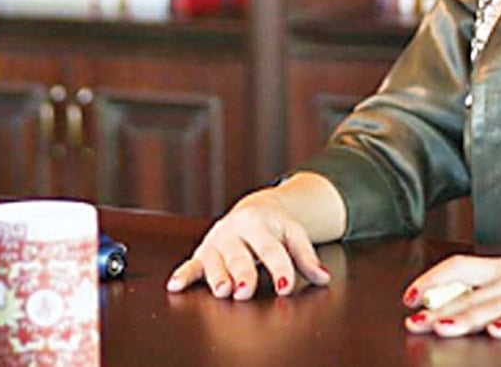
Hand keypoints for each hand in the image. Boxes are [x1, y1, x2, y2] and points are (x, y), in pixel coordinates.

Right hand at [165, 186, 330, 300]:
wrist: (254, 209)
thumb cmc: (275, 227)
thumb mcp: (293, 234)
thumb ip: (306, 257)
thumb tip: (323, 278)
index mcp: (260, 222)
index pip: (272, 248)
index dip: (280, 267)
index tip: (285, 286)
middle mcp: (235, 230)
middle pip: (240, 255)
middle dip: (243, 273)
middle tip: (245, 290)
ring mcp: (218, 241)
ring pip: (216, 261)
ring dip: (217, 277)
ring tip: (222, 290)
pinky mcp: (204, 252)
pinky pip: (193, 264)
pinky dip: (184, 274)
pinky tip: (176, 285)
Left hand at [402, 248, 500, 337]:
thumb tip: (468, 300)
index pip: (461, 267)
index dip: (433, 281)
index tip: (410, 296)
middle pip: (471, 291)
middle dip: (438, 307)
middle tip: (413, 320)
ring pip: (495, 305)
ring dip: (466, 317)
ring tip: (442, 326)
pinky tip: (498, 332)